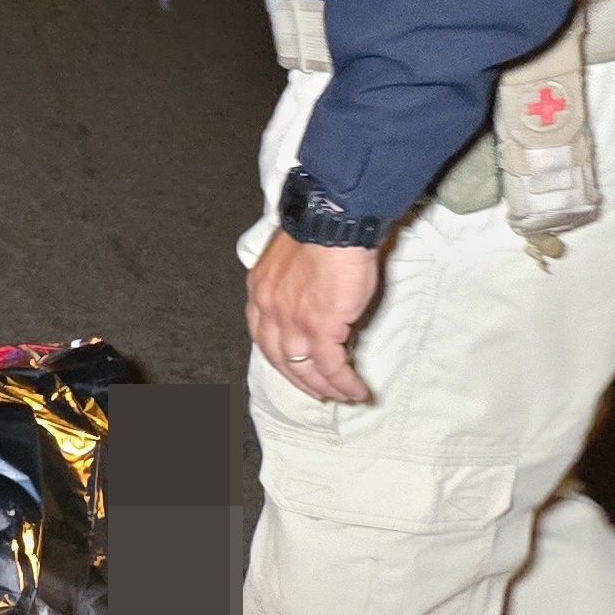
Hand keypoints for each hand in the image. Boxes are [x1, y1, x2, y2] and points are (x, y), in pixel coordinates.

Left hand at [248, 233, 381, 406]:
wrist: (335, 219)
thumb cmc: (322, 229)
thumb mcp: (293, 259)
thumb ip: (295, 284)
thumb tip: (314, 300)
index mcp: (260, 290)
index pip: (263, 336)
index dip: (280, 357)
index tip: (295, 368)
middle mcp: (269, 308)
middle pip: (280, 358)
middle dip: (301, 380)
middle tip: (319, 391)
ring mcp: (291, 320)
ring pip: (304, 368)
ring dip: (325, 387)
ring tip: (342, 395)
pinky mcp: (320, 327)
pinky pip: (330, 366)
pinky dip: (343, 382)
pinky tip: (355, 390)